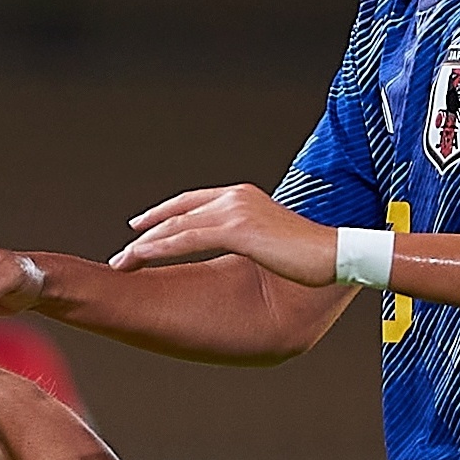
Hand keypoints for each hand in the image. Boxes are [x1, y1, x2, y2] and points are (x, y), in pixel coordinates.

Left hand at [113, 184, 336, 285]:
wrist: (337, 254)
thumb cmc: (310, 255)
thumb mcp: (270, 240)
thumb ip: (249, 238)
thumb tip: (241, 250)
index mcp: (243, 196)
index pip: (192, 201)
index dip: (164, 213)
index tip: (140, 224)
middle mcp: (236, 197)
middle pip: (178, 213)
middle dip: (147, 232)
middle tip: (122, 252)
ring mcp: (235, 211)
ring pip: (176, 227)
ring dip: (144, 246)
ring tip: (122, 263)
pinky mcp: (237, 230)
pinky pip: (186, 239)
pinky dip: (159, 249)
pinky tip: (141, 258)